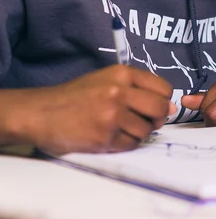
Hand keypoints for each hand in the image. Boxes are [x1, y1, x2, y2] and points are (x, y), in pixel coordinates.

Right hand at [20, 65, 174, 153]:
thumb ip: (138, 89)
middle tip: (145, 121)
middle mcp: (119, 92)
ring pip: (147, 130)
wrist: (41, 112)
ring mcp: (112, 116)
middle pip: (161, 109)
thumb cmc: (76, 97)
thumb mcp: (106, 79)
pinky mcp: (104, 138)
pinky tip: (111, 137)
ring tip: (120, 128)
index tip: (154, 106)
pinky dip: (126, 144)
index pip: (164, 89)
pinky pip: (131, 144)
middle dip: (158, 118)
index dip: (163, 100)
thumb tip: (171, 107)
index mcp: (122, 74)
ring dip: (138, 133)